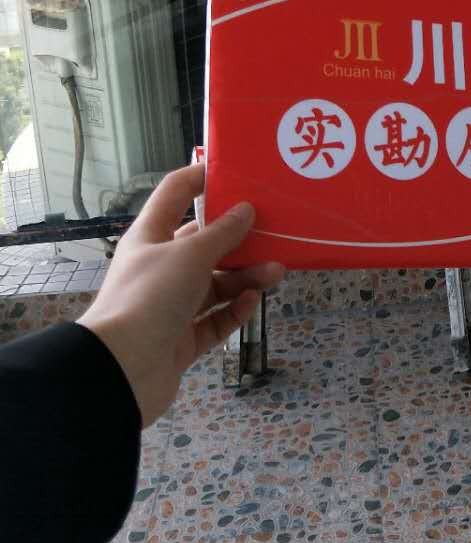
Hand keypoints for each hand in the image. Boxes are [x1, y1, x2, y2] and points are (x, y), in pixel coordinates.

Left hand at [78, 163, 284, 427]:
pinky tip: (253, 301)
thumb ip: (222, 232)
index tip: (238, 172)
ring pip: (216, 283)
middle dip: (240, 239)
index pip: (175, 194)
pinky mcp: (182, 339)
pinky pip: (215, 319)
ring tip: (276, 273)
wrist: (122, 370)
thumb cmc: (150, 296)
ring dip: (246, 276)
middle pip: (205, 244)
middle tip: (275, 234)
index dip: (202, 178)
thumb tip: (246, 209)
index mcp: (151, 236)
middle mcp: (160, 267)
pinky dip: (235, 310)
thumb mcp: (190, 254)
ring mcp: (171, 305)